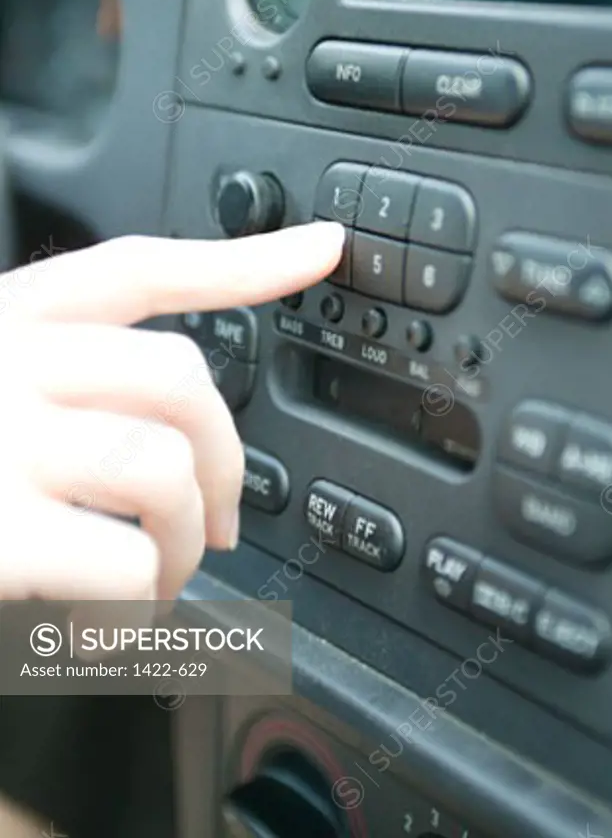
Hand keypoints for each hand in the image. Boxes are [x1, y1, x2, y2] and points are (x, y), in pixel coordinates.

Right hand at [0, 221, 343, 602]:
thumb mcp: (1, 396)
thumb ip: (71, 387)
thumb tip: (184, 441)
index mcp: (11, 322)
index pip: (140, 269)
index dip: (245, 259)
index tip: (325, 246)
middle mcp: (5, 360)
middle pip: (178, 376)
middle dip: (226, 462)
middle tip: (221, 524)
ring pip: (160, 467)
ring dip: (183, 541)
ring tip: (157, 579)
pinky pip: (123, 559)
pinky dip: (135, 604)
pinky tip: (105, 618)